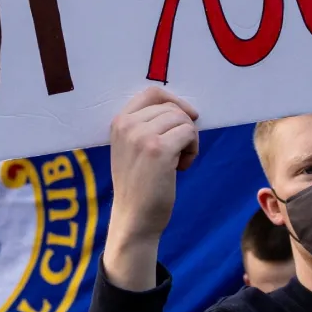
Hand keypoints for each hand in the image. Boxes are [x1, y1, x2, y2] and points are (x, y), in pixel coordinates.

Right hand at [104, 88, 198, 289]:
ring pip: (183, 119)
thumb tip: (183, 108)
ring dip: (189, 139)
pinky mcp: (159, 150)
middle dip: (183, 127)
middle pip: (172, 107)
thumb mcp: (132, 148)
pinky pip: (189, 133)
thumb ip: (146, 125)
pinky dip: (193, 149)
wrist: (134, 218)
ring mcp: (141, 136)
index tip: (186, 118)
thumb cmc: (138, 184)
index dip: (175, 101)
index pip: (152, 92)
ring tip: (178, 161)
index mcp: (118, 122)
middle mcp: (127, 125)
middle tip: (177, 153)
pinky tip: (182, 167)